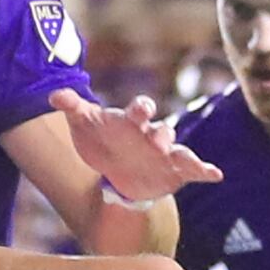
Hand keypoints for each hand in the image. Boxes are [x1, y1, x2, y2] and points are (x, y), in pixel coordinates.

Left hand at [50, 88, 222, 204]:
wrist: (115, 169)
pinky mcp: (176, 171)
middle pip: (161, 130)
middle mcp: (152, 135)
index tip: (142, 108)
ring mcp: (166, 153)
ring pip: (179, 151)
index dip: (141, 107)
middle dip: (161, 134)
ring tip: (190, 162)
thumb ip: (73, 107)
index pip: (139, 109)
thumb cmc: (101, 140)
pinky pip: (194, 169)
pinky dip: (205, 171)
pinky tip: (216, 175)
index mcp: (131, 121)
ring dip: (183, 155)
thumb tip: (54, 95)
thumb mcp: (84, 123)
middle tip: (159, 140)